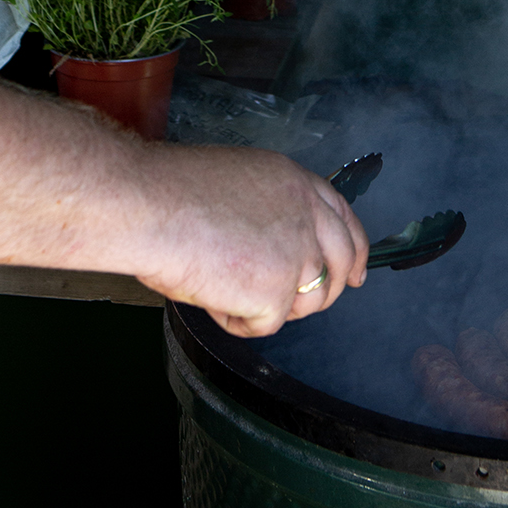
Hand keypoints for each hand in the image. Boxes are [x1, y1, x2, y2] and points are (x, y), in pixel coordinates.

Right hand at [132, 144, 368, 335]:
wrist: (150, 207)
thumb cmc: (169, 193)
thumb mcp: (236, 184)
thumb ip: (267, 212)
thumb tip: (267, 248)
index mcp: (295, 182)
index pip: (343, 217)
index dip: (354, 249)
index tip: (358, 272)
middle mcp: (306, 215)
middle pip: (341, 263)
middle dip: (329, 290)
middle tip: (301, 305)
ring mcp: (297, 254)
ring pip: (306, 301)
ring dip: (272, 306)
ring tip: (226, 287)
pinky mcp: (277, 291)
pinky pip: (264, 324)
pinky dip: (236, 321)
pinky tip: (211, 296)